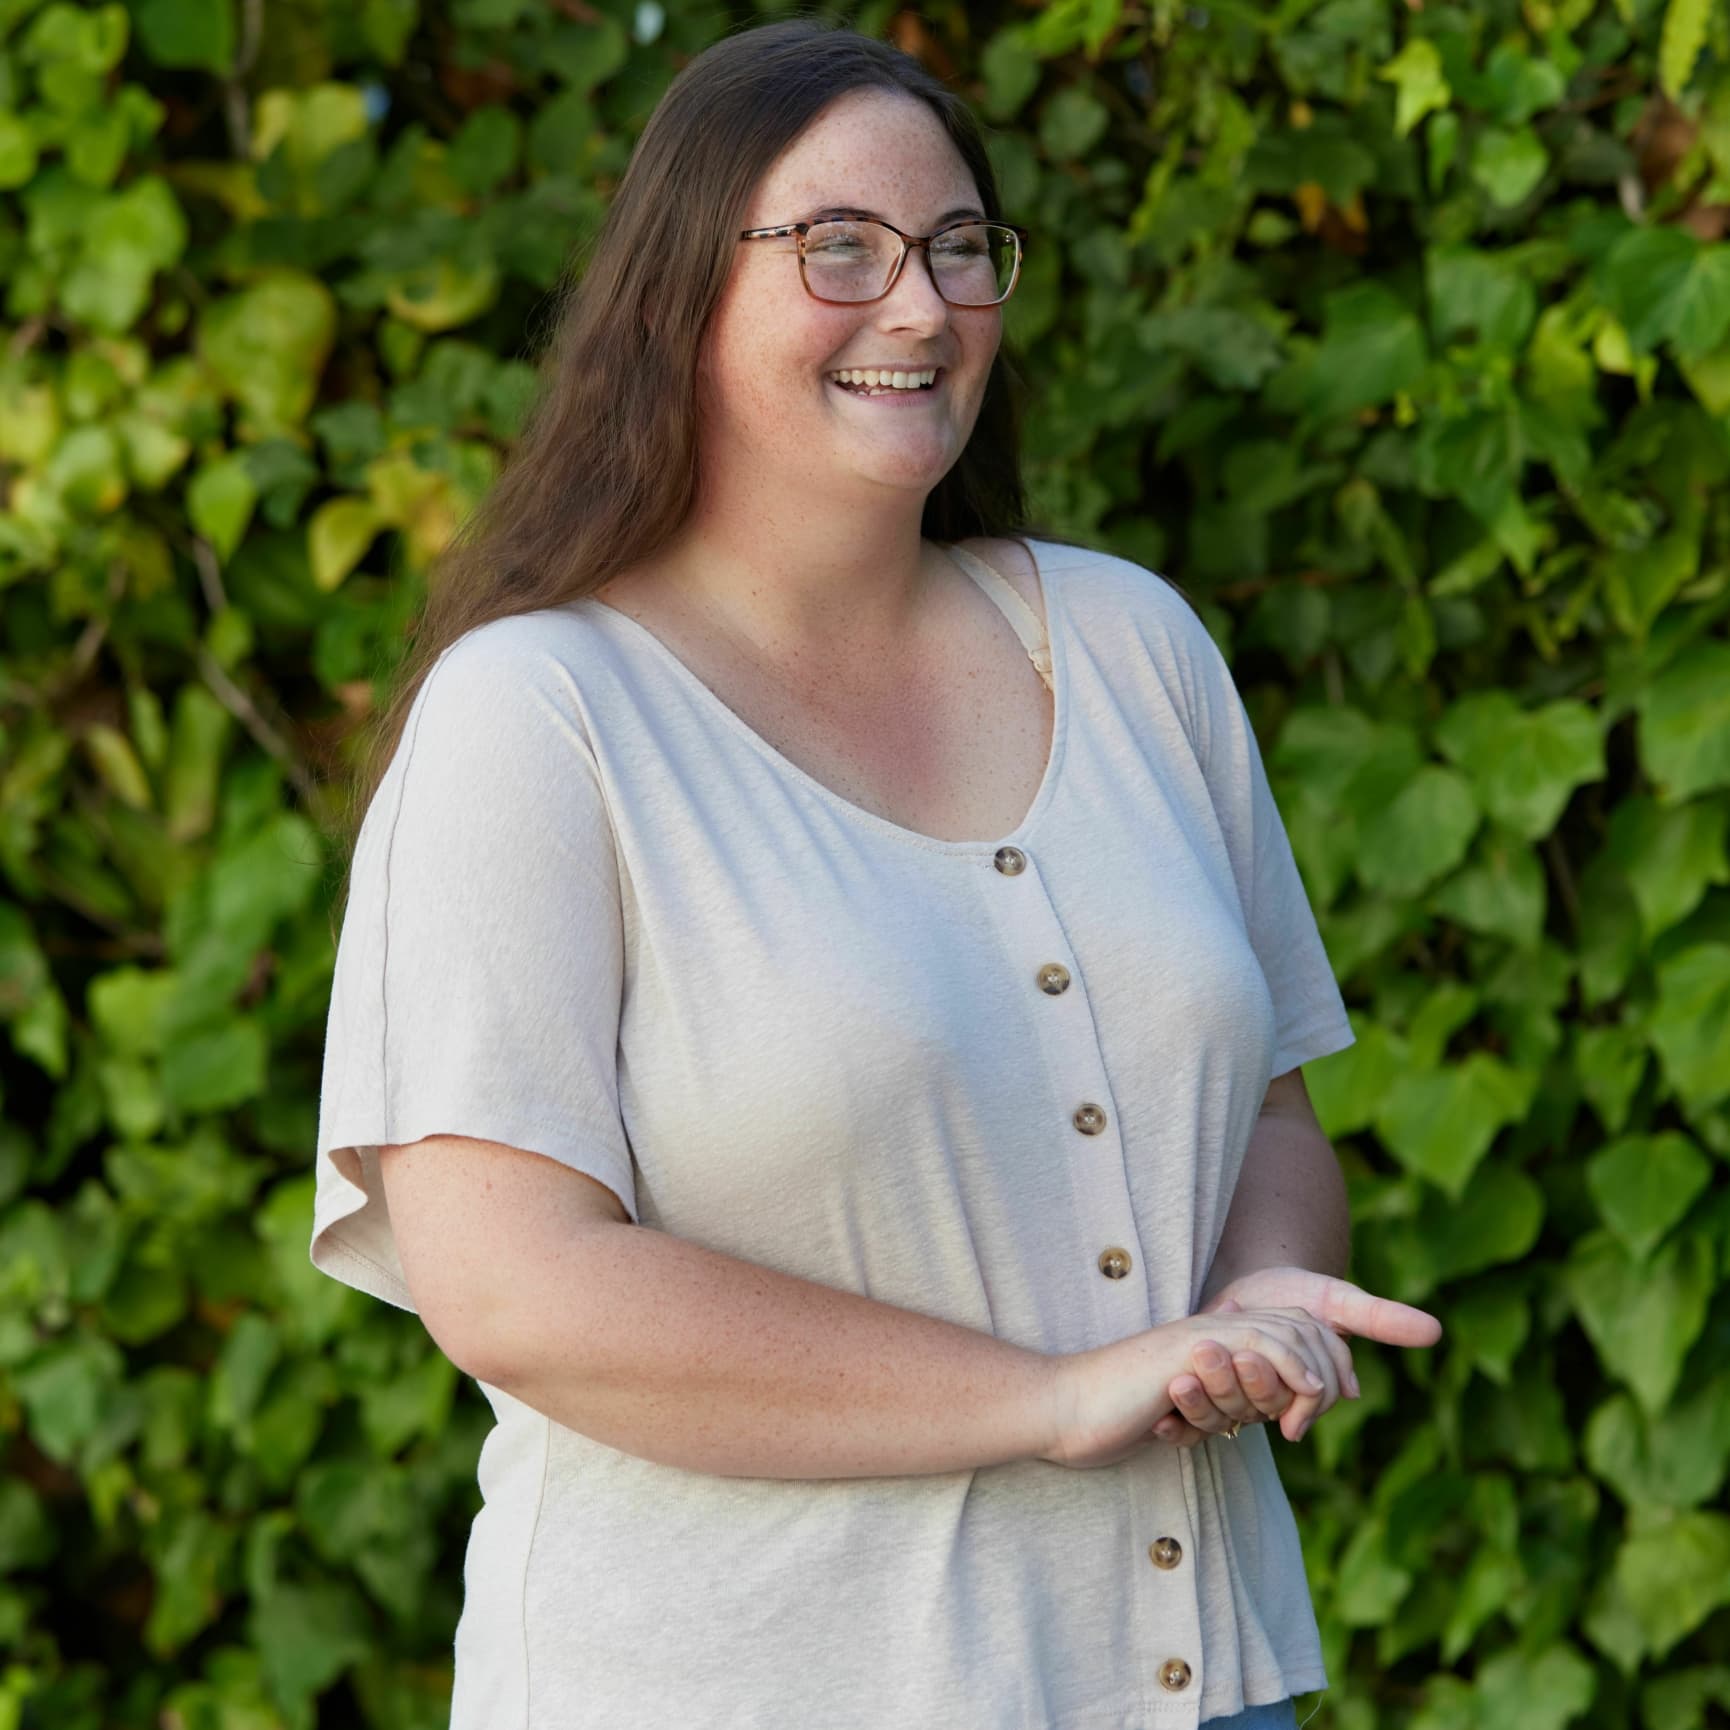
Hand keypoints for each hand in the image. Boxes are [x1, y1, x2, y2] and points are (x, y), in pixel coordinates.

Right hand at [1040, 1302, 1357, 1470]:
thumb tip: (1236, 1420)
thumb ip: (1207, 1403)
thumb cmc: (1112, 1414)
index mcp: (1211, 1339)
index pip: (1284, 1327)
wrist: (1069, 1405)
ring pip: (1286, 1333)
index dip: (1319, 1353)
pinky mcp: (1196, 1347)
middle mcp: (1212, 1328)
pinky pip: (1264, 1347)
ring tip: (1320, 1401)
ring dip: (1314, 1367)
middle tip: (1338, 1398)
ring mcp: (1205, 1335)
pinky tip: (1303, 1399)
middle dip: (1330, 1356)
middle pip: (1297, 1323)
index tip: (1337, 1392)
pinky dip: (1294, 1371)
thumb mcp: (1175, 1410)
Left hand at [1153, 1268, 1442, 1445]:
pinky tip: (1159, 1416)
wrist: (1241, 1285)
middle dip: (1234, 1386)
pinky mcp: (1199, 1400)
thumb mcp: (1336, 1299)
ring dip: (1197, 1402)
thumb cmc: (1294, 1292)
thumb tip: (1436, 1331)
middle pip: (1256, 1407)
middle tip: (1210, 1355)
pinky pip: (1187, 1425)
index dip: (1295, 1390)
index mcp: (1305, 1388)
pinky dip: (1174, 1423)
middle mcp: (1270, 1402)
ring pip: (1219, 1418)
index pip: (1306, 1398)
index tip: (1275, 1368)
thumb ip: (1379, 1317)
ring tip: (1178, 1378)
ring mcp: (1233, 1402)